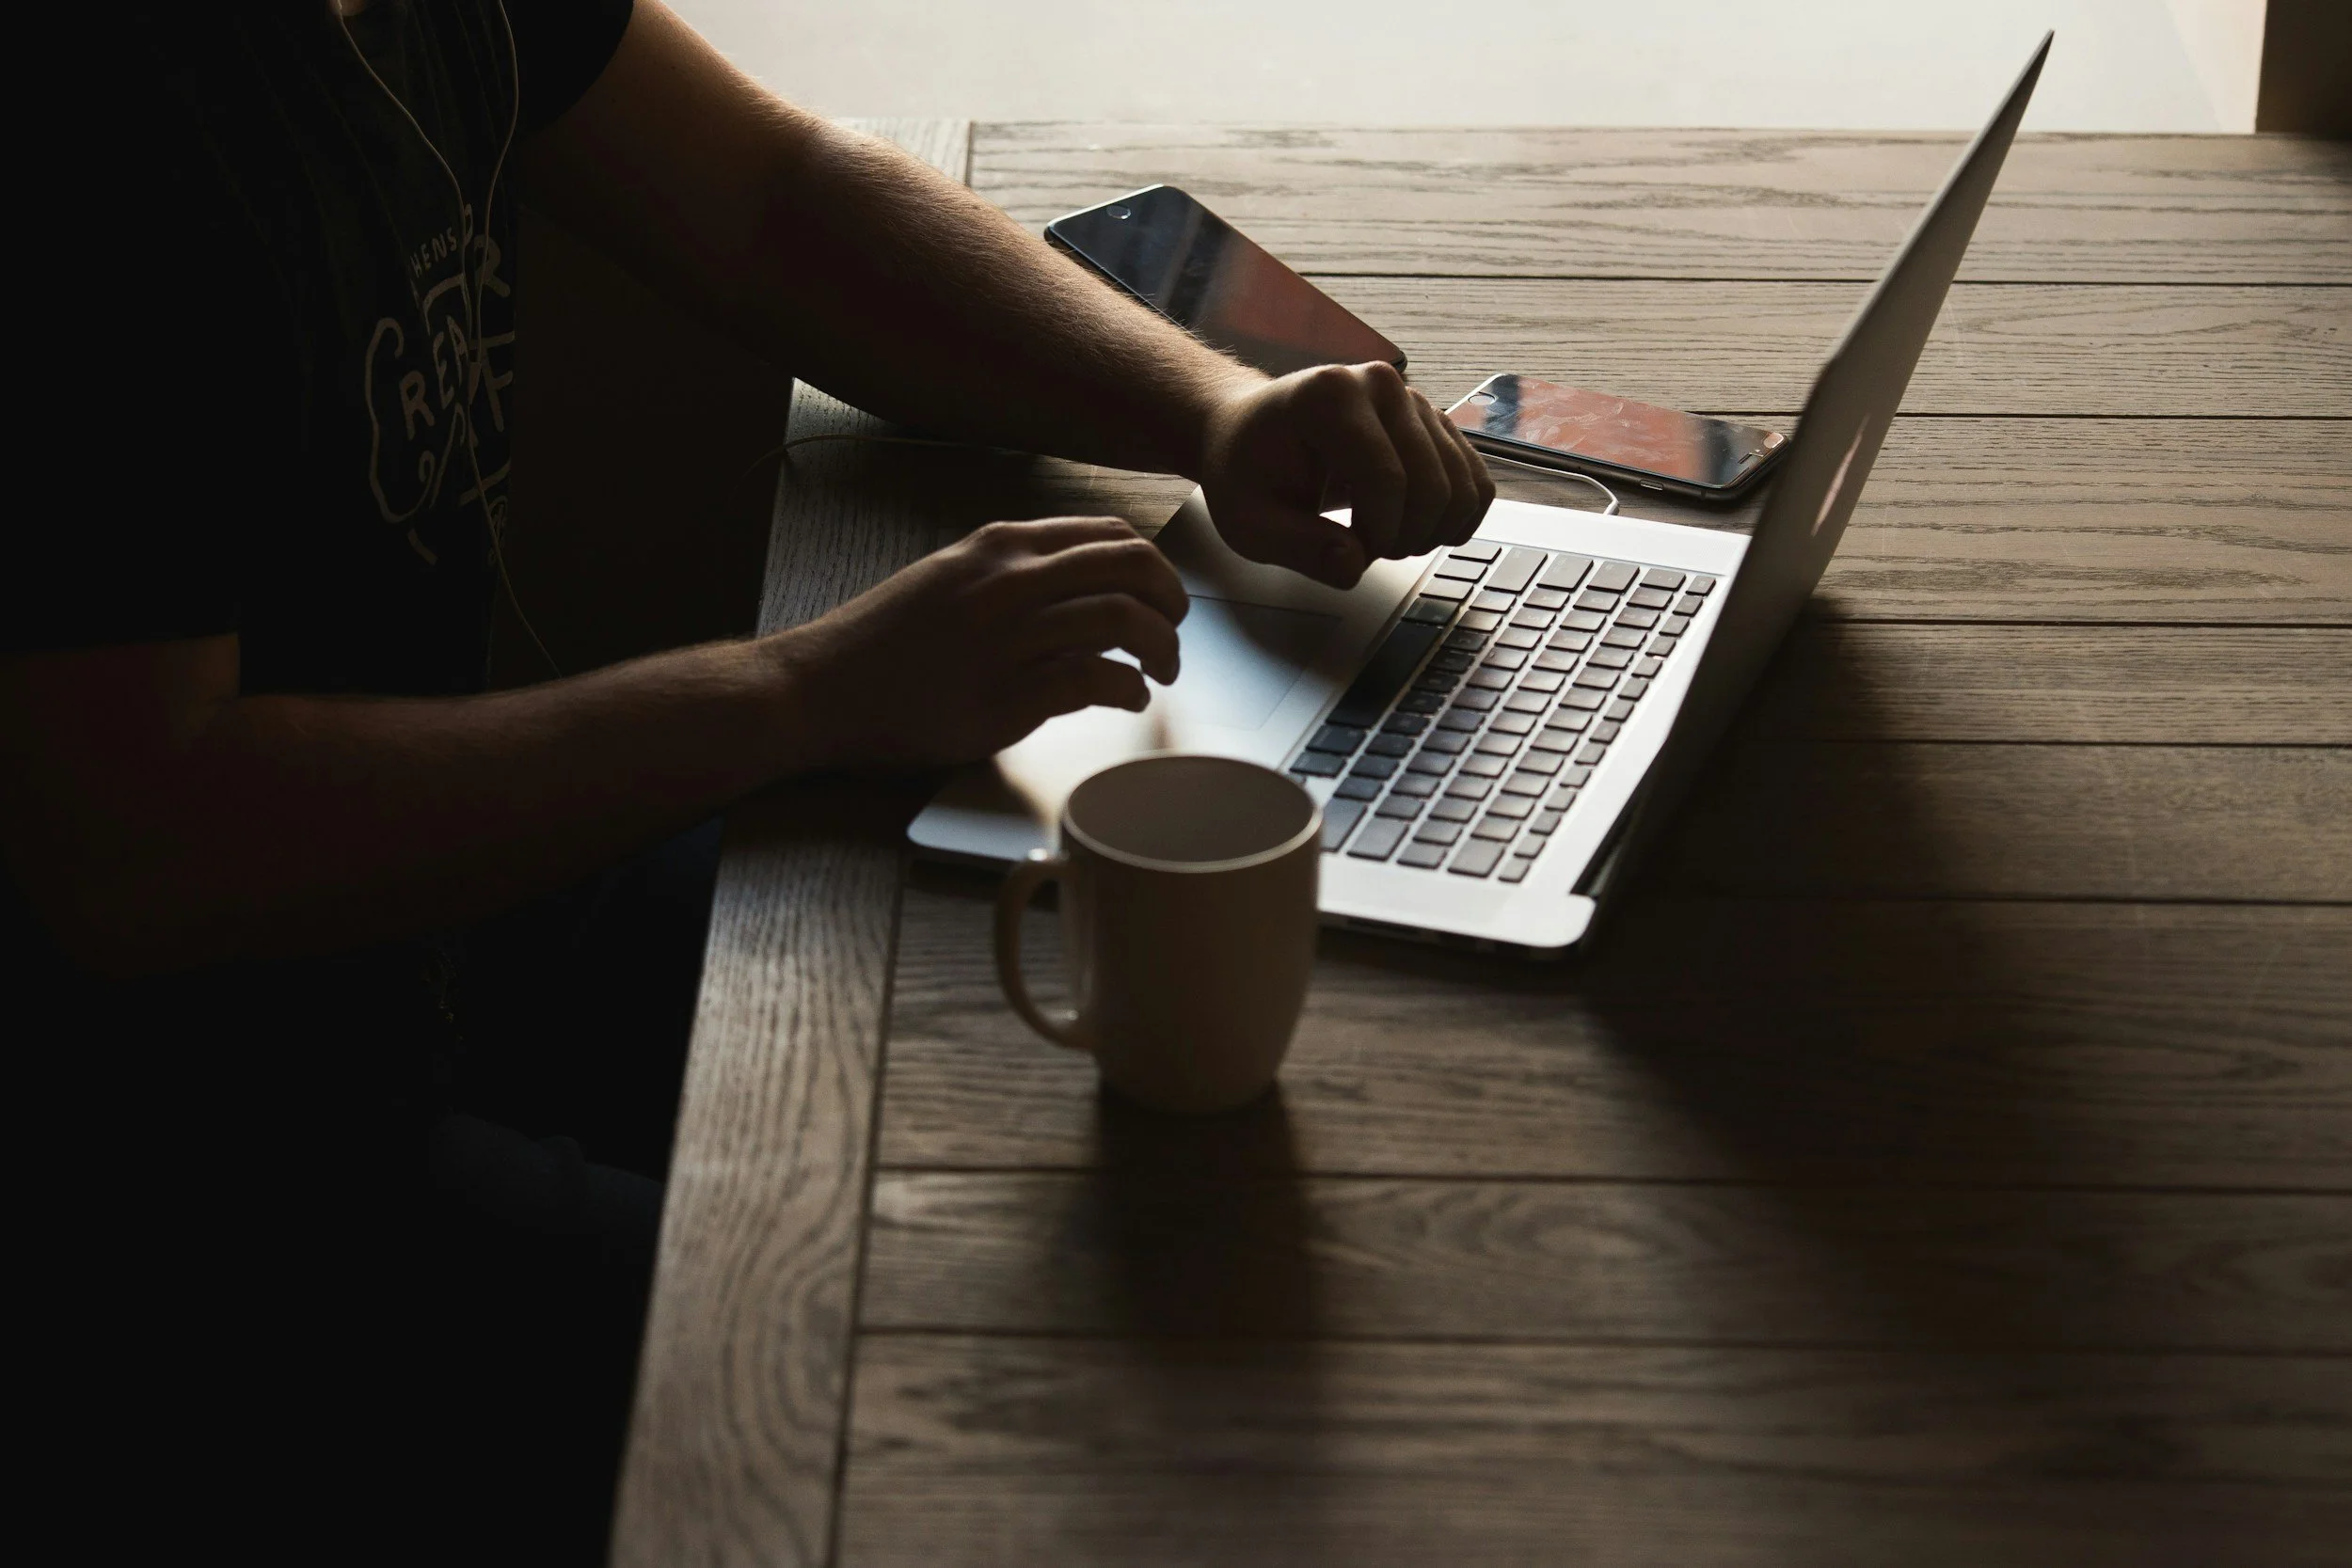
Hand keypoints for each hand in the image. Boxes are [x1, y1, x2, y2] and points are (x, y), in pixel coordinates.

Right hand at [775, 516, 1187, 768]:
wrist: (821, 688)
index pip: (1108, 534)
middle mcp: (1009, 581)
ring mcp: (1009, 636)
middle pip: (1132, 566)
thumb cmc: (883, 642)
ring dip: (1162, 649)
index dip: (1151, 565)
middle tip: (1175, 630)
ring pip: (1124, 618)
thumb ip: (1010, 573)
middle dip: (1172, 599)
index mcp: (999, 546)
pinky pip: (1096, 680)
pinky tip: (1130, 700)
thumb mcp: (949, 578)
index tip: (1159, 594)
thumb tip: (1076, 584)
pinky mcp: (1007, 695)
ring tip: (1161, 672)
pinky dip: (1129, 691)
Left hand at [1195, 361, 1494, 588]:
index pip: (1385, 479)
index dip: (1377, 534)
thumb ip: (1297, 547)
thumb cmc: (1246, 471)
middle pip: (1432, 484)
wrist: (1251, 433)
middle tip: (1368, 550)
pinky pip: (1476, 481)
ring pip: (1462, 486)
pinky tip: (1419, 529)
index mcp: (1330, 397)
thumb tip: (1352, 566)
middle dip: (1406, 537)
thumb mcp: (1249, 521)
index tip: (1349, 553)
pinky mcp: (1435, 423)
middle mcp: (1381, 385)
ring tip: (1387, 538)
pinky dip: (1456, 519)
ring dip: (1432, 531)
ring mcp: (1414, 400)